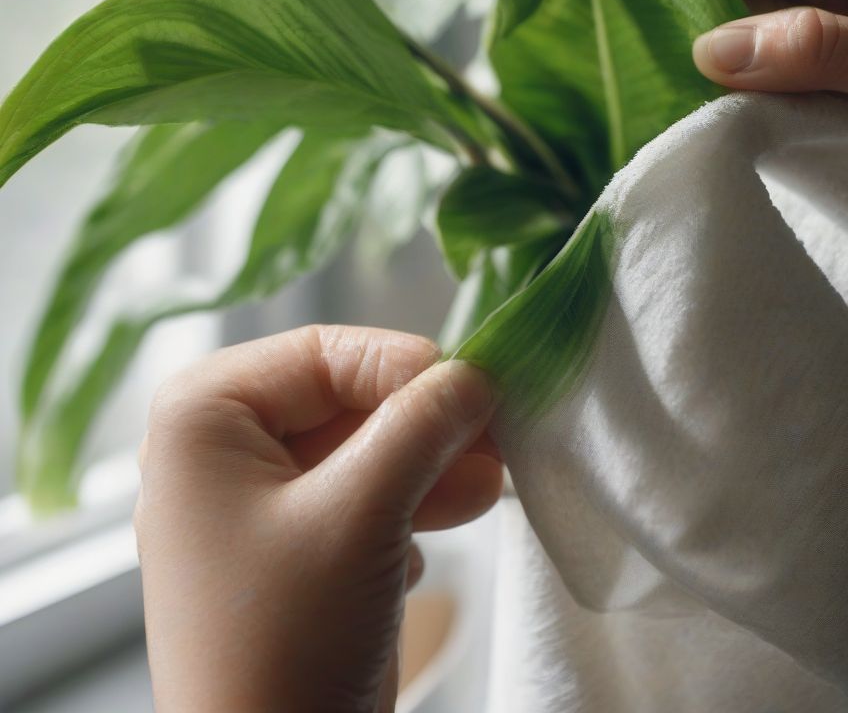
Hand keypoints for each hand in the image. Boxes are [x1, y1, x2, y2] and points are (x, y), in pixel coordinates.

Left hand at [134, 325, 501, 712]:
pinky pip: (354, 498)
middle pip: (345, 399)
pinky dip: (403, 508)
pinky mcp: (285, 549)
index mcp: (203, 415)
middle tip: (497, 440)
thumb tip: (476, 374)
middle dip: (424, 425)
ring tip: (489, 485)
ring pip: (358, 449)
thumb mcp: (363, 513)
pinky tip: (426, 548)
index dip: (408, 367)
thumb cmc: (288, 641)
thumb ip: (422, 424)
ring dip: (427, 465)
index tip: (481, 392)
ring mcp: (250, 502)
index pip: (325, 352)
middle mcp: (217, 448)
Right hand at [693, 0, 847, 234]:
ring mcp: (839, 45)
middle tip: (678, 66)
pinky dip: (736, 96)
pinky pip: (763, 79)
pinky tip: (719, 120)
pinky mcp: (829, 96)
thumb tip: (711, 48)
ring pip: (747, 27)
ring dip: (719, 61)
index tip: (686, 18)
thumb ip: (826, 49)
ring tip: (692, 99)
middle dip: (707, 9)